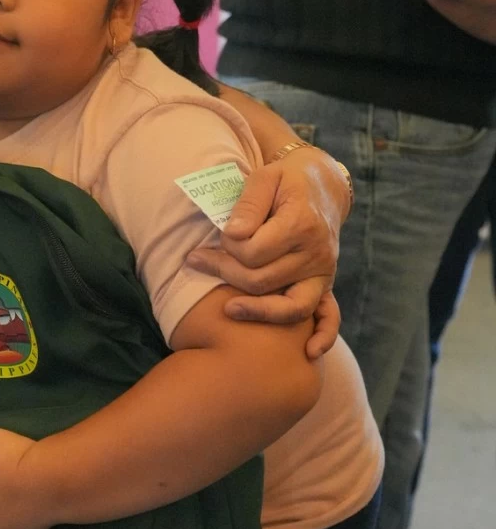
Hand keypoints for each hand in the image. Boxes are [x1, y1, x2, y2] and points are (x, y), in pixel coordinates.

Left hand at [187, 150, 344, 354]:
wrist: (322, 184)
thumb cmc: (286, 179)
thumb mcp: (265, 176)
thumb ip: (248, 203)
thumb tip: (232, 236)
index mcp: (301, 223)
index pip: (252, 252)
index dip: (226, 248)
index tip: (217, 237)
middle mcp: (317, 252)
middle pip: (262, 281)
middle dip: (225, 273)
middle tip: (198, 260)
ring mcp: (323, 272)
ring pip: (288, 306)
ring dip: (254, 309)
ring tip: (226, 309)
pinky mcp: (326, 284)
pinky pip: (330, 316)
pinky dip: (322, 336)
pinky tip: (308, 352)